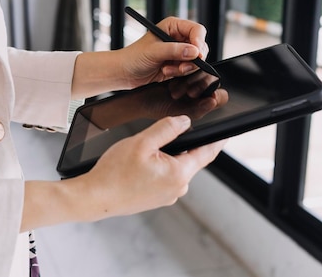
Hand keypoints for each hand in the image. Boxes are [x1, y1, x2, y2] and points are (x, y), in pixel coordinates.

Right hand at [74, 116, 226, 219]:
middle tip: (152, 139)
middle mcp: (177, 189)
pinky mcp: (156, 199)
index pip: (206, 154)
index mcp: (178, 174)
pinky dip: (155, 168)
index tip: (225, 134)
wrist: (96, 197)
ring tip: (138, 156)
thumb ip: (166, 129)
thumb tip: (184, 122)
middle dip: (176, 146)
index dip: (216, 141)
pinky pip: (163, 177)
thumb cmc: (115, 173)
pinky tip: (136, 167)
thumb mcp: (142, 142)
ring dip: (163, 157)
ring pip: (173, 168)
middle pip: (187, 159)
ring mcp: (167, 196)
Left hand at [117, 17, 209, 88]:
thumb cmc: (134, 57)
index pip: (197, 30)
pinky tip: (166, 72)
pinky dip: (180, 73)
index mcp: (173, 26)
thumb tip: (194, 52)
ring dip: (184, 68)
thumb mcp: (154, 52)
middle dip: (192, 59)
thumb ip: (174, 51)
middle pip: (200, 46)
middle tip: (181, 66)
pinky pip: (189, 69)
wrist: (125, 73)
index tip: (197, 55)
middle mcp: (178, 37)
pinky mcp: (178, 64)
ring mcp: (179, 51)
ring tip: (167, 69)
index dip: (199, 42)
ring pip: (196, 60)